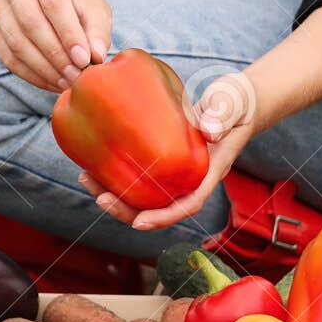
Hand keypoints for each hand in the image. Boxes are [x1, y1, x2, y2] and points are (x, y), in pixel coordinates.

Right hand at [0, 0, 112, 91]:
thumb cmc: (77, 2)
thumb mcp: (95, 9)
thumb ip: (98, 31)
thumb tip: (95, 56)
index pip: (52, 0)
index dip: (68, 33)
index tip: (84, 59)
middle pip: (30, 22)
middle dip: (55, 54)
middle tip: (75, 75)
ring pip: (16, 42)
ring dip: (43, 68)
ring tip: (66, 81)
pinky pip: (7, 57)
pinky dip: (31, 75)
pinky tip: (51, 83)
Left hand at [80, 71, 258, 230]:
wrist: (235, 100)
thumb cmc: (235, 102)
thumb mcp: (232, 105)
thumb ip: (222, 116)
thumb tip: (209, 131)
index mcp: (209, 171)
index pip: (188, 204)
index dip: (164, 217)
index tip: (139, 221)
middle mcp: (190, 178)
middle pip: (158, 207)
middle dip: (127, 209)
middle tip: (99, 197)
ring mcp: (176, 171)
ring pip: (145, 195)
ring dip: (115, 194)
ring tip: (86, 178)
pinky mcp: (163, 160)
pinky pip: (140, 176)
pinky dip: (117, 175)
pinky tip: (95, 163)